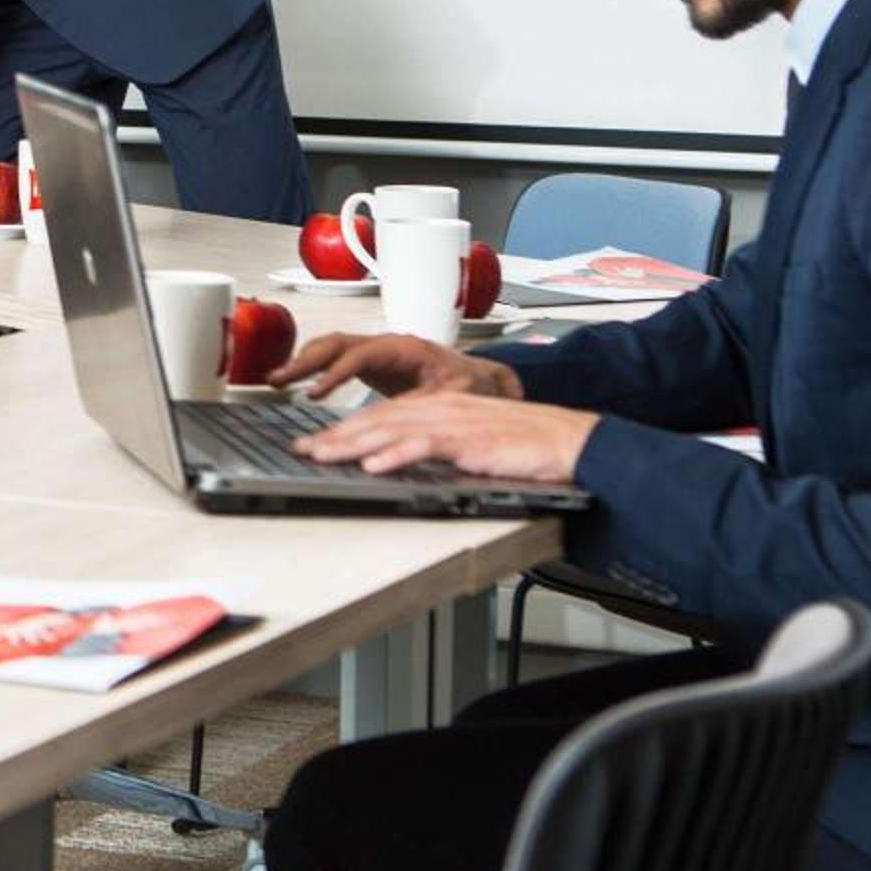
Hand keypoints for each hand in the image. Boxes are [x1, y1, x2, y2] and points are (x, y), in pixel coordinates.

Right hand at [271, 330, 523, 402]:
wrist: (481, 379)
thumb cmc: (470, 384)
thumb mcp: (451, 397)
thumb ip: (419, 405)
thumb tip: (393, 421)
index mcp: (404, 348)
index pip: (359, 354)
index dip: (334, 372)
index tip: (313, 391)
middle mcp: (385, 344)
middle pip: (336, 344)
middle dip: (304, 361)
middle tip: (278, 379)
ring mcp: (376, 351)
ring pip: (331, 347)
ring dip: (302, 361)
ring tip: (275, 380)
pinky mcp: (370, 363)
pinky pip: (334, 357)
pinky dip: (312, 366)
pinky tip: (295, 381)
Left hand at [293, 390, 598, 485]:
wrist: (568, 441)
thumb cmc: (523, 445)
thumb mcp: (470, 441)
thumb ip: (436, 445)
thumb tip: (399, 461)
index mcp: (439, 406)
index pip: (381, 416)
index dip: (344, 430)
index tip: (315, 443)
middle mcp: (440, 409)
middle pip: (376, 420)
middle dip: (335, 436)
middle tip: (302, 449)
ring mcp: (453, 422)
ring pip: (390, 430)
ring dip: (352, 444)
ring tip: (322, 456)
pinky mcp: (468, 440)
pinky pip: (424, 446)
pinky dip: (395, 455)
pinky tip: (373, 464)